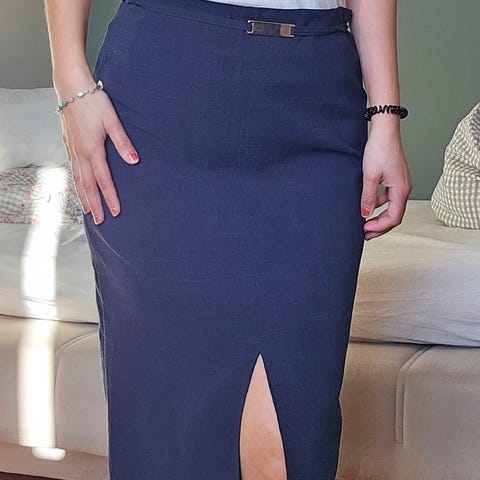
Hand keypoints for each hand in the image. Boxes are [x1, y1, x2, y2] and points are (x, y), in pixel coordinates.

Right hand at [56, 74, 139, 224]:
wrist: (71, 87)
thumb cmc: (93, 102)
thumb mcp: (112, 121)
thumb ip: (124, 142)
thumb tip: (134, 161)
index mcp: (93, 150)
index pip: (103, 180)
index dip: (110, 197)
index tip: (116, 212)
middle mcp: (80, 154)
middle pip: (88, 186)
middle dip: (95, 205)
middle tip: (101, 221)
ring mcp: (72, 150)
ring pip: (78, 180)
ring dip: (84, 197)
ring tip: (88, 212)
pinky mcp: (69, 145)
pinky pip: (73, 170)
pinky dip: (76, 184)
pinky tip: (79, 189)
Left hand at [360, 120, 412, 240]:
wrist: (384, 130)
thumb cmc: (379, 149)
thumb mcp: (369, 176)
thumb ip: (368, 197)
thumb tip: (365, 215)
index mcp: (401, 190)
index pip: (394, 218)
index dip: (379, 227)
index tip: (364, 229)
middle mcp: (404, 188)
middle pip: (394, 216)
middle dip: (380, 227)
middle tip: (364, 235)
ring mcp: (401, 183)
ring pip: (391, 207)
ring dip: (379, 217)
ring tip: (364, 223)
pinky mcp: (395, 179)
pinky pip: (389, 198)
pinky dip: (379, 205)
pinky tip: (368, 206)